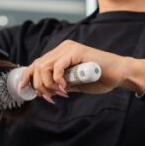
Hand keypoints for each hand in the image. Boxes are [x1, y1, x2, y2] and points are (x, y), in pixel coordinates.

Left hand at [19, 40, 144, 101]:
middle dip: (39, 85)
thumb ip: (60, 84)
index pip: (37, 64)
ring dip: (47, 84)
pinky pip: (58, 66)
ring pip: (44, 66)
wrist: (119, 74)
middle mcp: (63, 48)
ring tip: (59, 92)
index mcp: (60, 54)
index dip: (27, 77)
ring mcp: (69, 49)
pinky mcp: (77, 52)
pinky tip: (65, 87)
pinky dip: (57, 80)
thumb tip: (43, 91)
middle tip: (49, 96)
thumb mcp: (74, 83)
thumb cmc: (100, 78)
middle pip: (37, 65)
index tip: (24, 90)